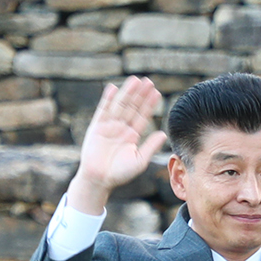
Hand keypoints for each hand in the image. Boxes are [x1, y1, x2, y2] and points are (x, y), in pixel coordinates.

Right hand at [67, 77, 166, 214]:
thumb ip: (151, 146)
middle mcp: (121, 128)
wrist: (99, 179)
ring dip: (127, 93)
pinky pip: (103, 110)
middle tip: (148, 81)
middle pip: (132, 107)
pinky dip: (107, 99)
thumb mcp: (140, 160)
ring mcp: (109, 126)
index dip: (149, 104)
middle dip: (140, 95)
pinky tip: (112, 88)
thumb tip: (164, 134)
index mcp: (132, 135)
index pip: (143, 116)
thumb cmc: (120, 173)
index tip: (157, 93)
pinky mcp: (96, 127)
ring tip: (135, 80)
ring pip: (120, 105)